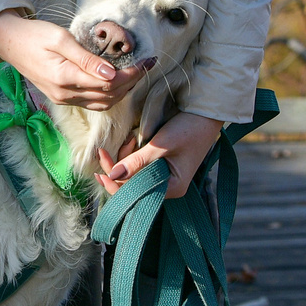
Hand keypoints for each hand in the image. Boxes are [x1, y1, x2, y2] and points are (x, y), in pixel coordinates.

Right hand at [0, 10, 142, 110]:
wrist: (10, 43)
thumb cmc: (34, 35)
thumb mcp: (61, 39)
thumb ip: (86, 58)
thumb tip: (111, 75)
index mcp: (65, 78)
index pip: (109, 84)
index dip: (131, 75)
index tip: (146, 62)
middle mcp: (65, 94)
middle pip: (109, 96)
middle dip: (132, 82)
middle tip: (147, 66)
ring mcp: (63, 99)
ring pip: (103, 103)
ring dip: (123, 92)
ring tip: (136, 74)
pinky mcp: (62, 97)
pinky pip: (92, 102)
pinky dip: (109, 95)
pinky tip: (118, 82)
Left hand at [96, 112, 223, 196]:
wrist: (206, 112)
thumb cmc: (189, 128)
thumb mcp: (161, 144)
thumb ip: (137, 161)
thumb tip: (112, 174)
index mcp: (172, 188)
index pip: (136, 193)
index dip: (115, 183)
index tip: (100, 170)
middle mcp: (167, 187)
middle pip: (132, 185)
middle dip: (118, 167)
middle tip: (104, 150)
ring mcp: (164, 176)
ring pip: (133, 174)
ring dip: (125, 158)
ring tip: (130, 139)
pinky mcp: (161, 165)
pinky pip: (139, 165)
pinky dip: (132, 154)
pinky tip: (133, 140)